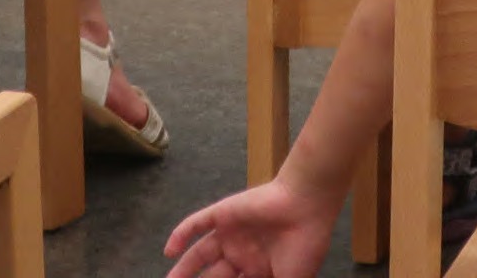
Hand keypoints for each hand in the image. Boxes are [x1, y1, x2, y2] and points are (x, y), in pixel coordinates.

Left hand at [163, 175, 344, 277]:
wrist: (307, 207)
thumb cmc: (303, 248)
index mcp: (259, 272)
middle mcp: (242, 254)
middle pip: (213, 277)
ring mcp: (231, 234)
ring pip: (200, 255)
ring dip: (183, 270)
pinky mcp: (223, 215)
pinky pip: (196, 224)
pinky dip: (181, 235)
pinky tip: (169, 251)